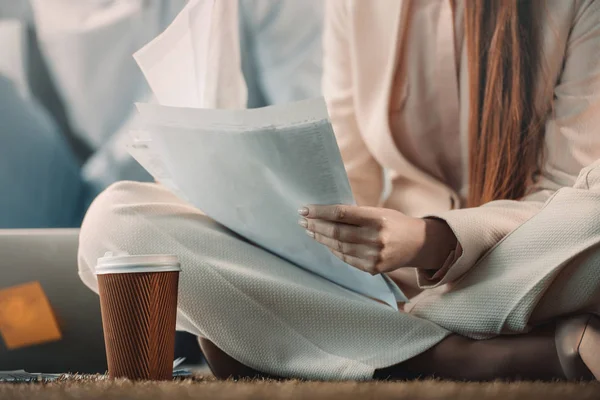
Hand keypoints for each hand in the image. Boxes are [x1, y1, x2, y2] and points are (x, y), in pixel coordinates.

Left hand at [298, 204, 456, 274]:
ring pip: (339, 247)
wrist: (419, 244)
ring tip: (310, 231)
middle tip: (302, 220)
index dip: (320, 212)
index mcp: (377, 218)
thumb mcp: (379, 212)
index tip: (305, 209)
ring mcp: (374, 255)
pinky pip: (346, 259)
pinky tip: (326, 244)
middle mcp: (376, 238)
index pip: (341, 214)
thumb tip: (325, 212)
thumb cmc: (395, 223)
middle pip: (337, 232)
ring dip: (321, 239)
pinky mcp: (373, 268)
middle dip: (316, 226)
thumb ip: (356, 214)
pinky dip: (334, 251)